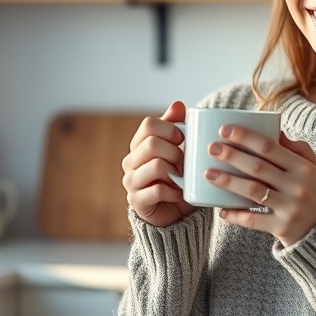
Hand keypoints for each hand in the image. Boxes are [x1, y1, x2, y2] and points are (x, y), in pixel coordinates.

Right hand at [122, 101, 194, 227]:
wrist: (173, 212)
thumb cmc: (177, 177)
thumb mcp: (178, 149)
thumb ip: (175, 126)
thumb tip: (178, 104)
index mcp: (138, 145)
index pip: (148, 124)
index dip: (169, 128)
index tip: (183, 138)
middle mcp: (130, 162)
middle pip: (152, 144)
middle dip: (175, 152)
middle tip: (185, 163)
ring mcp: (131, 182)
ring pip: (156, 166)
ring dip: (176, 172)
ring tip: (183, 178)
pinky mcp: (137, 202)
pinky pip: (157, 190)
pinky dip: (174, 192)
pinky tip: (180, 194)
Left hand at [205, 127, 315, 246]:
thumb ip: (298, 149)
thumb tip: (275, 131)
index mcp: (304, 168)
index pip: (270, 148)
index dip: (246, 137)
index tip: (225, 130)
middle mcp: (297, 187)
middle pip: (258, 167)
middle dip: (231, 156)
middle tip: (212, 148)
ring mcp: (289, 208)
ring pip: (252, 192)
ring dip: (228, 182)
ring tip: (209, 174)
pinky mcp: (281, 228)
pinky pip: (253, 220)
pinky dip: (235, 215)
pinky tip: (221, 209)